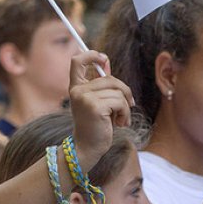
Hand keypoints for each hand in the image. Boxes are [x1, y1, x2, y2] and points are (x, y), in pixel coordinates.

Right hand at [69, 50, 134, 169]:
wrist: (87, 148)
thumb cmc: (94, 125)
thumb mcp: (95, 102)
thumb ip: (100, 83)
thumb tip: (106, 61)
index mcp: (75, 87)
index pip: (77, 61)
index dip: (91, 55)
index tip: (104, 59)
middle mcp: (77, 90)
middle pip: (109, 78)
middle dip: (123, 91)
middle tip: (127, 105)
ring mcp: (85, 97)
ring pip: (117, 91)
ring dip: (125, 106)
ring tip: (120, 118)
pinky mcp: (95, 106)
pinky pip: (120, 102)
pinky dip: (125, 113)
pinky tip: (120, 123)